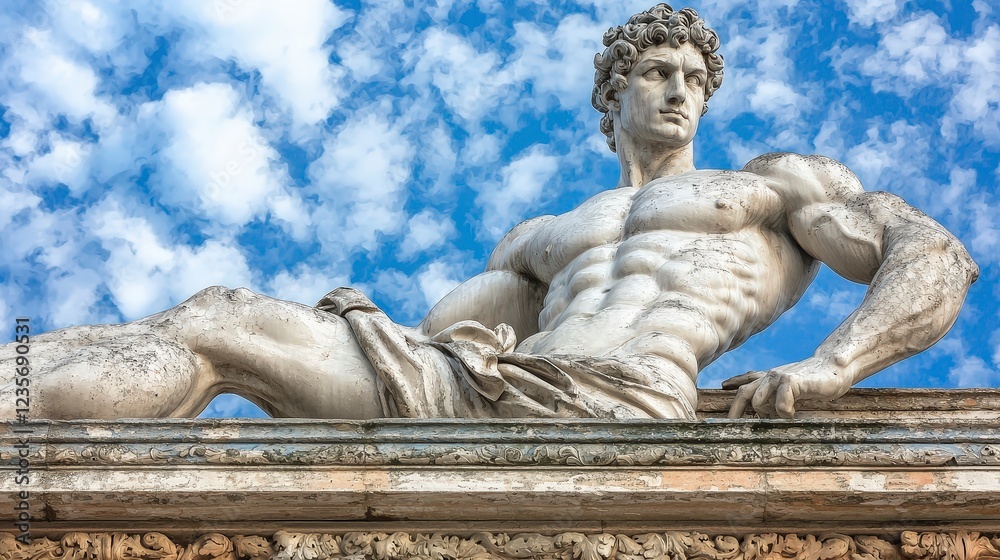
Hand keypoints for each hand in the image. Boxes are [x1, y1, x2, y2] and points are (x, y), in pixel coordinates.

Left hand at [723, 356, 855, 418]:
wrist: (834, 367)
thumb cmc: (814, 382)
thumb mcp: (791, 387)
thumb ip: (777, 395)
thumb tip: (764, 413)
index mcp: (770, 377)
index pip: (747, 380)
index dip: (734, 382)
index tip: (723, 386)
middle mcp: (770, 376)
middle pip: (744, 392)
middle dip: (735, 410)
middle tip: (731, 425)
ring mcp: (779, 377)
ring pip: (758, 400)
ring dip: (766, 413)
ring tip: (780, 417)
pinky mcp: (791, 381)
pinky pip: (780, 403)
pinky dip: (784, 412)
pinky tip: (793, 414)